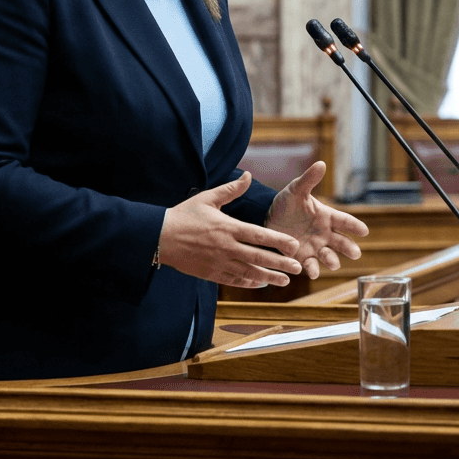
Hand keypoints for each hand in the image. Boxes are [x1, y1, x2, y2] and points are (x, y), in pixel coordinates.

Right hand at [159, 172, 303, 288]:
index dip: (279, 241)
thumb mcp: (207, 198)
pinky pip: (234, 280)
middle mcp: (226, 247)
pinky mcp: (211, 273)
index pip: (259, 235)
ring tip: (285, 281)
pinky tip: (261, 283)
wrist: (160, 237)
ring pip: (249, 272)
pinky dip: (249, 282)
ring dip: (269, 277)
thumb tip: (248, 175)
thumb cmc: (184, 215)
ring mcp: (219, 262)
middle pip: (259, 257)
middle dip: (281, 263)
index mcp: (228, 227)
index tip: (294, 245)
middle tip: (299, 267)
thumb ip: (231, 190)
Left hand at [264, 161, 368, 278]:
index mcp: (326, 217)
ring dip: (332, 260)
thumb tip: (321, 163)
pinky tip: (312, 272)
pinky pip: (310, 266)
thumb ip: (309, 180)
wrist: (266, 217)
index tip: (364, 231)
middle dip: (349, 248)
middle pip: (342, 242)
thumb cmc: (285, 203)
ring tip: (333, 263)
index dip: (354, 226)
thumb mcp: (296, 190)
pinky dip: (312, 269)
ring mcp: (314, 247)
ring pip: (328, 256)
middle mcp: (324, 234)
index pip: (344, 221)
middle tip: (355, 253)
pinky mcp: (302, 258)